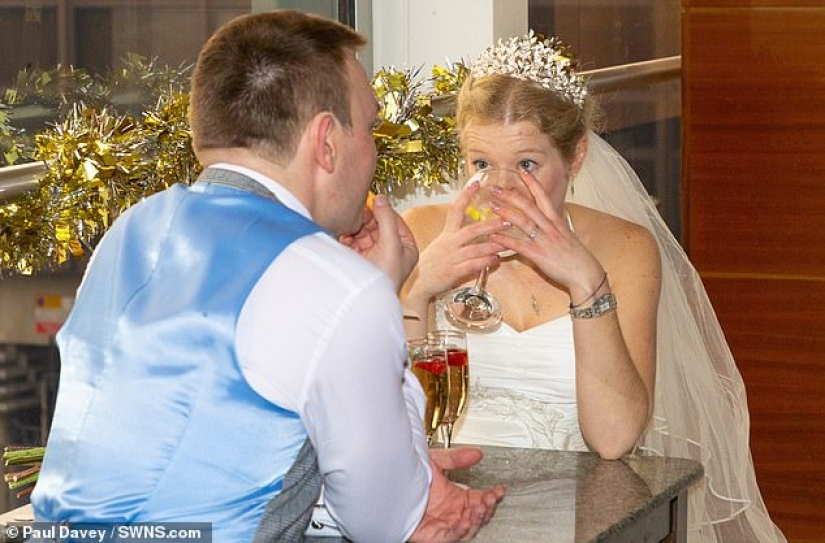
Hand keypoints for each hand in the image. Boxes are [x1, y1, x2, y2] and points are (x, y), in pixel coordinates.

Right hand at [339, 195, 418, 289]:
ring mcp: (375, 254)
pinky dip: (349, 237)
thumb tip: (382, 199)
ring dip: (357, 228)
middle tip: (360, 213)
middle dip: (368, 220)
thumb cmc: (386, 280)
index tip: (374, 200)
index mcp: (407, 248)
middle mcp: (392, 251)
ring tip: (352, 227)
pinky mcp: (359, 258)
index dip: (385, 210)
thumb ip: (386, 219)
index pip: (396, 221)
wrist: (367, 300)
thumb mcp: (391, 244)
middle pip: (379, 225)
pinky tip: (346, 237)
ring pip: (365, 232)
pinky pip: (354, 241)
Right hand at [409, 181, 506, 300]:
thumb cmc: (433, 264)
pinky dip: (485, 262)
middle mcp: (449, 243)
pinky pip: (472, 265)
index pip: (455, 210)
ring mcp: (451, 258)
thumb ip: (459, 237)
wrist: (419, 283)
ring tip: (508, 243)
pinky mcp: (453, 272)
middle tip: (507, 220)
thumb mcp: (442, 245)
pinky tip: (496, 260)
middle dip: (490, 225)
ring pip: (475, 249)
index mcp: (446, 234)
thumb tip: (479, 230)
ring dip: (493, 246)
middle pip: (471, 230)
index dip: (465, 195)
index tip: (476, 183)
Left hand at [409, 447, 505, 542]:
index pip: (480, 500)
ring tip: (482, 506)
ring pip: (469, 527)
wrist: (390, 486)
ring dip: (478, 517)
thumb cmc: (407, 478)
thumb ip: (455, 458)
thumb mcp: (435, 463)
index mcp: (454, 498)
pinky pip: (452, 535)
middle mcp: (451, 513)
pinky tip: (467, 517)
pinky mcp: (434, 536)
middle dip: (488, 507)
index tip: (499, 489)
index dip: (492, 496)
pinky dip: (462, 528)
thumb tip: (475, 453)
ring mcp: (443, 524)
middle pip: (478, 515)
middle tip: (492, 497)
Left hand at [488, 169, 603, 295]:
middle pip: (529, 206)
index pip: (543, 196)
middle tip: (496, 188)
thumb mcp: (566, 235)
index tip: (522, 171)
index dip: (532, 183)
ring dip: (506, 213)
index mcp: (556, 221)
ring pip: (524, 222)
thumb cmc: (575, 256)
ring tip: (492, 207)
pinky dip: (506, 240)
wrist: (585, 274)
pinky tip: (494, 237)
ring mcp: (544, 240)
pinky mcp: (539, 255)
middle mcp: (550, 227)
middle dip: (512, 196)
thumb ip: (553, 225)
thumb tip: (544, 218)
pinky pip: (519, 245)